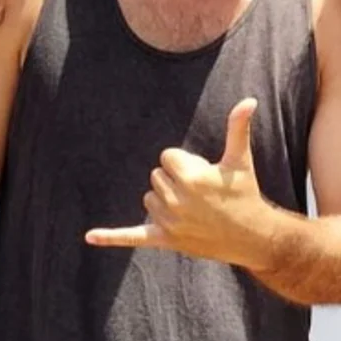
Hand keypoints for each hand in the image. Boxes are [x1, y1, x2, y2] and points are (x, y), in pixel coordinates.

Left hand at [85, 99, 273, 269]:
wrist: (251, 236)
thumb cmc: (245, 193)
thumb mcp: (240, 159)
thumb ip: (238, 127)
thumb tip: (249, 100)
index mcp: (191, 177)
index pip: (167, 157)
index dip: (186, 162)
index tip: (205, 173)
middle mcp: (177, 200)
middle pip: (156, 176)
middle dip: (176, 180)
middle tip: (202, 192)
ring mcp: (169, 222)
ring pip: (149, 199)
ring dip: (165, 200)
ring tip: (193, 208)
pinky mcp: (165, 240)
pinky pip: (133, 236)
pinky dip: (111, 237)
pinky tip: (89, 236)